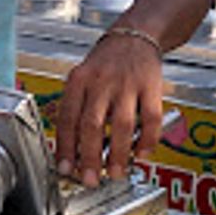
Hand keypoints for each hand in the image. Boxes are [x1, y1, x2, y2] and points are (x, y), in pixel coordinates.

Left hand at [55, 31, 164, 186]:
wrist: (135, 35)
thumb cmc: (105, 63)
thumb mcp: (82, 79)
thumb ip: (76, 109)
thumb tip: (70, 149)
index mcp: (78, 81)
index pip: (66, 118)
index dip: (65, 147)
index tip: (65, 168)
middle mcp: (101, 82)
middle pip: (91, 124)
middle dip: (89, 157)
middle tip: (89, 179)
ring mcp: (127, 84)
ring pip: (121, 125)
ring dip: (117, 154)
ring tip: (115, 172)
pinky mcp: (151, 86)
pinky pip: (150, 118)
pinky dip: (147, 140)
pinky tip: (142, 153)